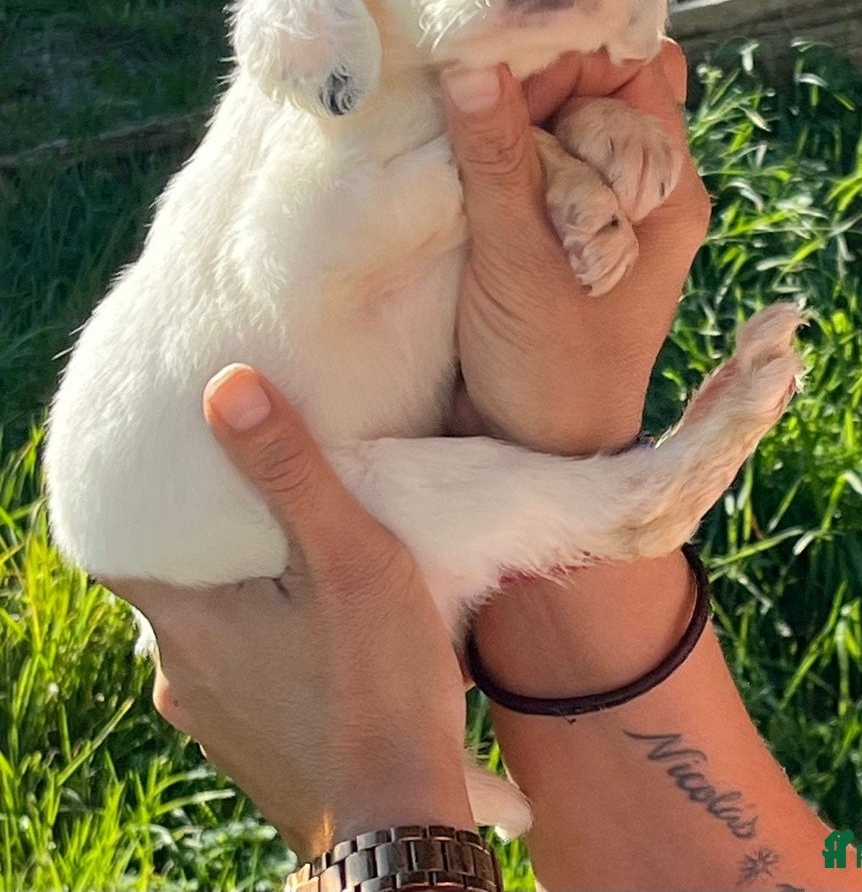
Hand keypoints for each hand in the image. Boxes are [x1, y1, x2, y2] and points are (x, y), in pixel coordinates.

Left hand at [107, 365, 472, 858]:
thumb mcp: (348, 559)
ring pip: (205, 626)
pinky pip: (237, 668)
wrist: (399, 822)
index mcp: (184, 621)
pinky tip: (316, 626)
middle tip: (256, 486)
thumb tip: (225, 386)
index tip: (175, 453)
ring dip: (238, 588)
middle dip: (205, 533)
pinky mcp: (249, 741)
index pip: (116, 544)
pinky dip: (261, 635)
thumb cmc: (377, 686)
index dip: (136, 494)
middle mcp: (178, 673)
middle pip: (167, 581)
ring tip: (295, 551)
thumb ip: (290, 472)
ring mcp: (211, 715)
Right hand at [441, 41, 710, 454]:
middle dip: (535, 79)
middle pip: (592, 83)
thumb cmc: (550, 370)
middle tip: (474, 89)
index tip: (509, 46)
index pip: (637, 68)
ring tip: (458, 129)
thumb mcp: (522, 262)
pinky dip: (489, 144)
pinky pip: (524, 155)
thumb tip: (471, 61)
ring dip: (505, 116)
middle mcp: (639, 186)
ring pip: (552, 116)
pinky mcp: (547, 220)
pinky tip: (450, 139)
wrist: (533, 454)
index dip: (578, 44)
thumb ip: (498, 161)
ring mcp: (592, 203)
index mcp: (668, 189)